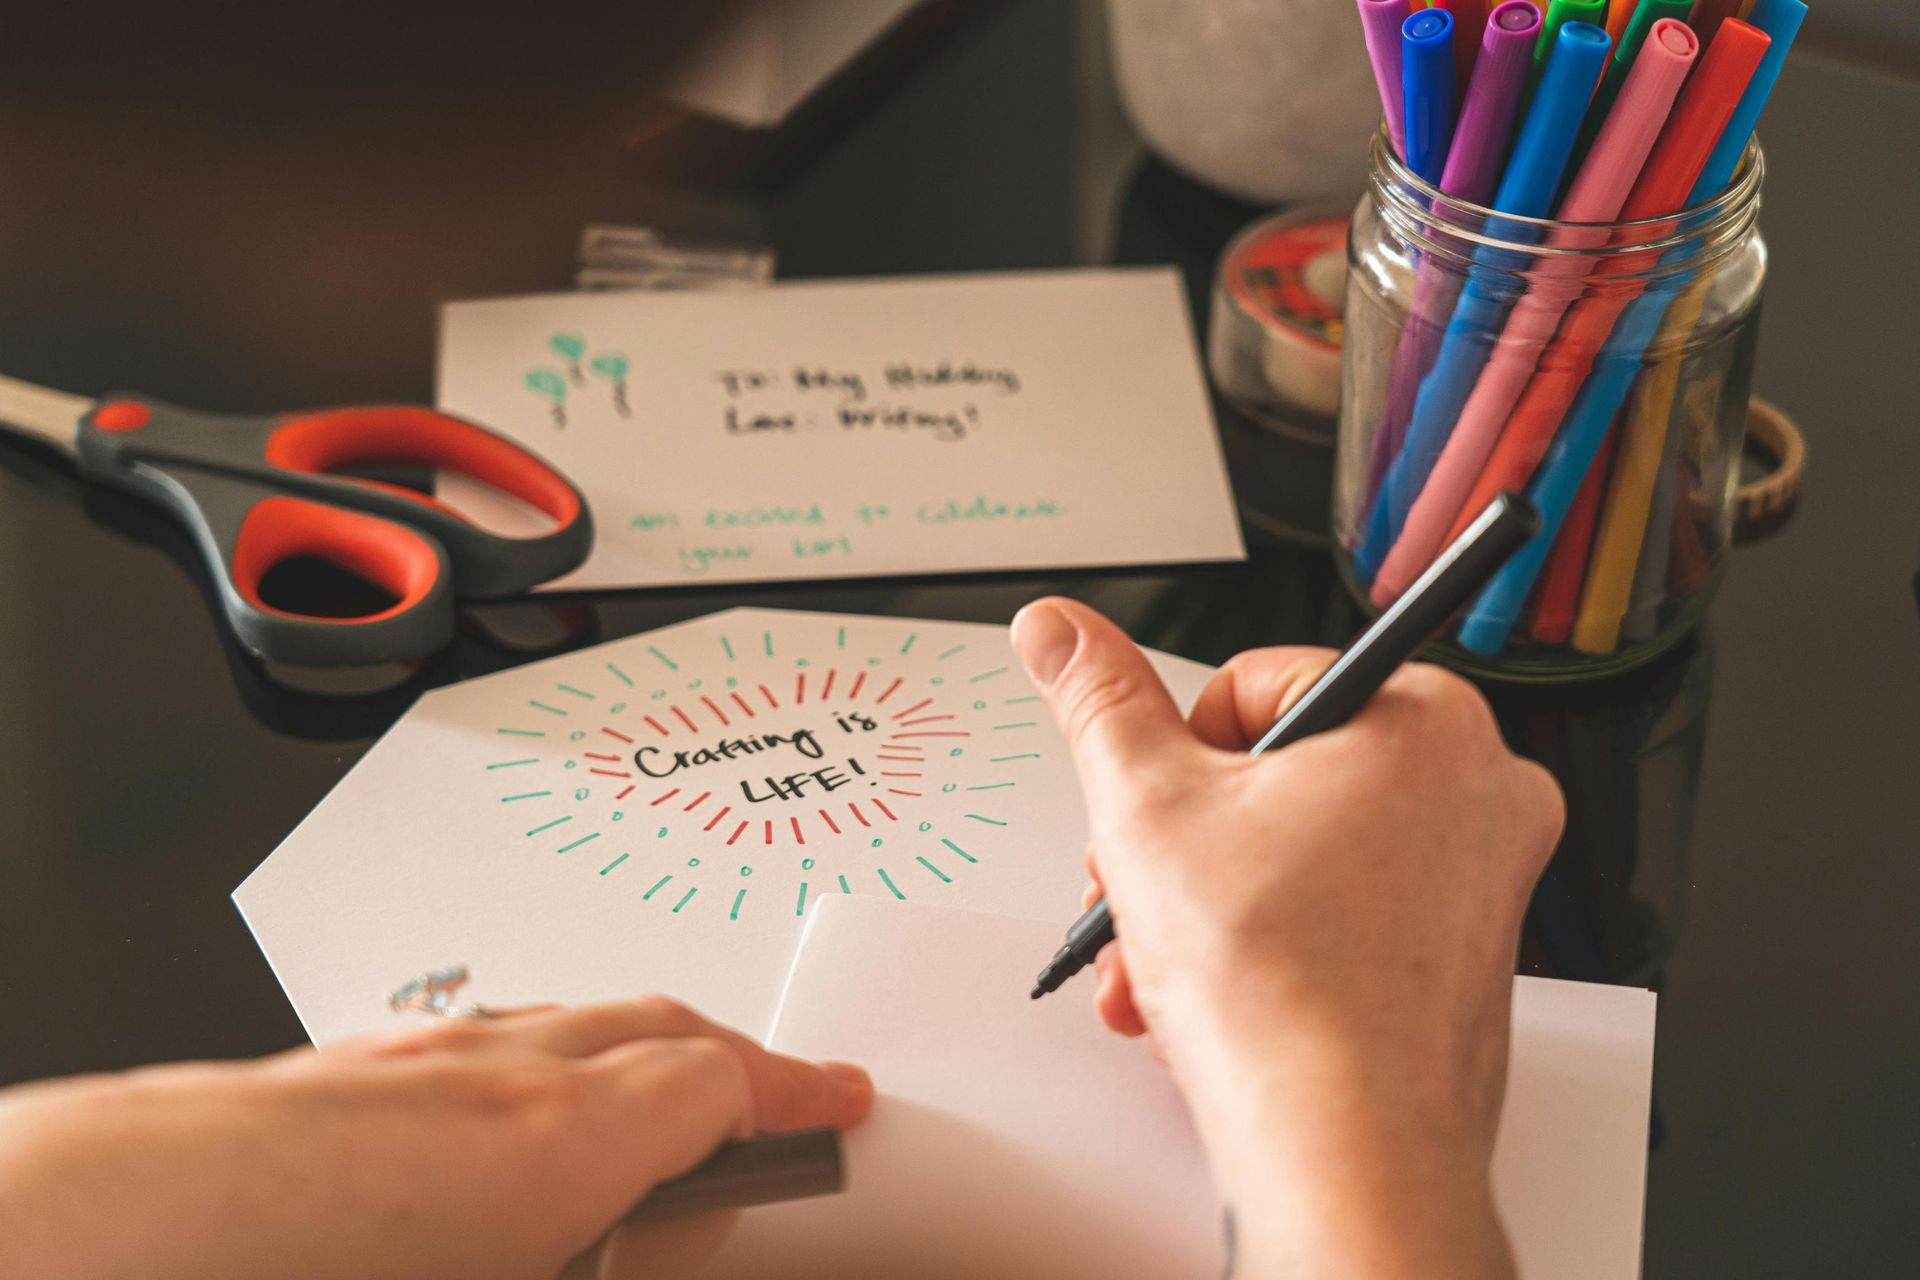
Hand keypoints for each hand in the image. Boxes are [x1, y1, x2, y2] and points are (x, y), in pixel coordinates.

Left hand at [0, 997, 871, 1279]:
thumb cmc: (303, 1265)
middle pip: (657, 1025)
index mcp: (556, 1140)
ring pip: (571, 1021)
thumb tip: (672, 1233)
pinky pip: (489, 1034)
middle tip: (776, 1093)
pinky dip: (540, 1057)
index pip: (720, 1087)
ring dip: (633, 1051)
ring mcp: (420, 1054)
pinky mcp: (352, 1061)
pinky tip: (514, 1105)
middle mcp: (495, 1072)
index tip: (837, 1100)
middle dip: (731, 1056)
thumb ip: (620, 1250)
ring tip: (654, 1105)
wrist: (108, 1234)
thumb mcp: (530, 1264)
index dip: (797, 1093)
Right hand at [1010, 598, 1562, 1279]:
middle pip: (1275, 776)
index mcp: (1426, 718)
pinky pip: (1341, 914)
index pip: (1255, 685)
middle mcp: (1479, 788)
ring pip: (1298, 853)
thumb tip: (1061, 628)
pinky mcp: (1463, 954)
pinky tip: (1207, 997)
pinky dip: (1265, 945)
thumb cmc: (1282, 992)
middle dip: (1182, 844)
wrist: (1346, 1150)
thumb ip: (1098, 700)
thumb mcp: (1146, 808)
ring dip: (1203, 904)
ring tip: (1159, 964)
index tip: (1156, 815)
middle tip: (1140, 893)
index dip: (1177, 758)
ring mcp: (1480, 878)